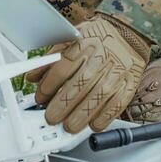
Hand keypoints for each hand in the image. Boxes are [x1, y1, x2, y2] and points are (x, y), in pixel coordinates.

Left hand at [25, 14, 150, 132]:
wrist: (128, 36)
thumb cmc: (96, 39)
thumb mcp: (70, 39)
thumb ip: (50, 58)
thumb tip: (32, 76)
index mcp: (83, 45)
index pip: (62, 69)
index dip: (48, 87)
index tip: (40, 98)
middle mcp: (100, 59)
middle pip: (78, 86)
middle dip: (62, 105)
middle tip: (52, 117)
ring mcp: (115, 73)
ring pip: (96, 98)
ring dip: (80, 116)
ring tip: (69, 126)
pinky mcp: (128, 84)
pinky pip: (116, 104)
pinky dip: (104, 117)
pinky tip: (93, 124)